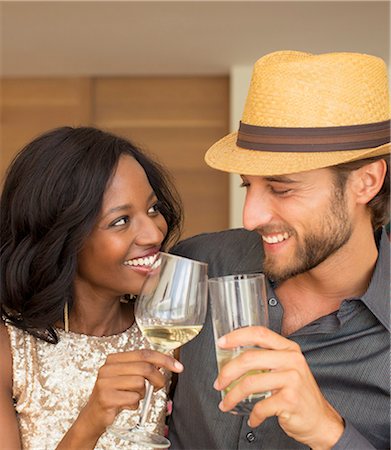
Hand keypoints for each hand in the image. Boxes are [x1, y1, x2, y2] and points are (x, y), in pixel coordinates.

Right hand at [76, 349, 182, 439]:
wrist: (93, 415)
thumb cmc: (114, 394)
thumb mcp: (127, 377)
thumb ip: (142, 367)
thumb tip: (165, 363)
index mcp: (114, 359)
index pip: (144, 353)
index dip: (163, 359)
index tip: (178, 366)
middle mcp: (108, 367)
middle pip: (144, 367)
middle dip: (158, 378)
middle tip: (159, 386)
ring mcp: (105, 382)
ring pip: (140, 383)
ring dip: (142, 394)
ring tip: (134, 397)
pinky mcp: (105, 397)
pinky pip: (133, 398)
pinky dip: (135, 404)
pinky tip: (127, 404)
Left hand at [213, 327, 343, 449]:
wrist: (321, 421)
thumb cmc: (299, 394)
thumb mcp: (287, 368)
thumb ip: (267, 359)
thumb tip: (234, 359)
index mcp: (289, 348)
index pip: (259, 333)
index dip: (237, 336)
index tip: (222, 343)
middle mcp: (291, 360)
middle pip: (249, 358)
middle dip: (228, 372)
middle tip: (219, 382)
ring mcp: (292, 379)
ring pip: (250, 383)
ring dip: (233, 396)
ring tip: (227, 403)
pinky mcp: (290, 399)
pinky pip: (260, 406)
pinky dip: (253, 415)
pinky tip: (252, 418)